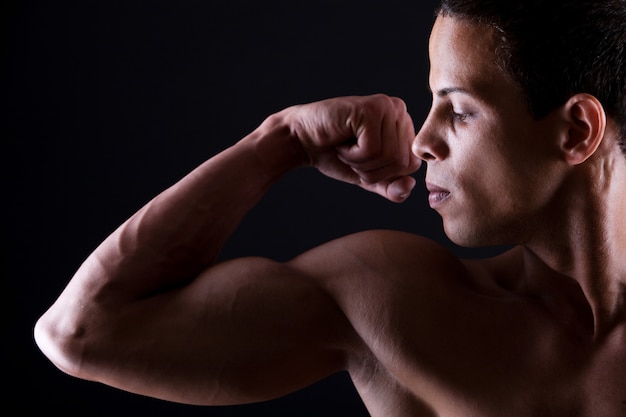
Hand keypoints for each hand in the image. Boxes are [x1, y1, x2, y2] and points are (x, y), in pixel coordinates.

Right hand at [282, 94, 421, 201]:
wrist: (301, 140)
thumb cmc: (334, 155)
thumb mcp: (368, 177)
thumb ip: (390, 187)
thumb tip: (409, 186)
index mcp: (403, 124)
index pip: (411, 165)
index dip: (383, 174)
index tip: (362, 159)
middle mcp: (398, 110)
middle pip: (402, 163)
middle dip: (371, 170)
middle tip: (351, 153)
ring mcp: (386, 107)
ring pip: (389, 157)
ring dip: (359, 162)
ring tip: (346, 146)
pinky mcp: (371, 109)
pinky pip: (372, 150)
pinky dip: (352, 154)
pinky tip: (341, 141)